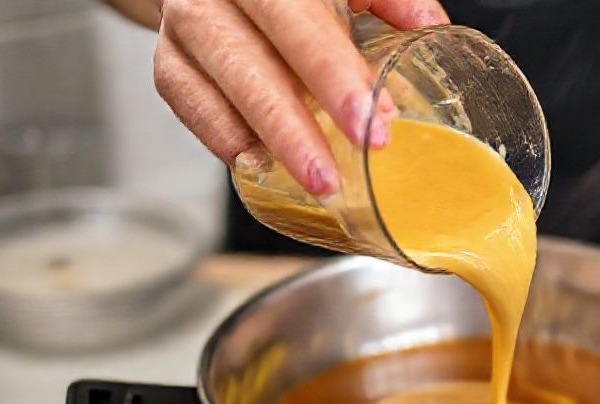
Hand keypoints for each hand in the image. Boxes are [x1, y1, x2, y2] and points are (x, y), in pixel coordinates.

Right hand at [119, 0, 447, 194]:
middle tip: (334, 176)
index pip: (298, 23)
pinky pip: (191, 107)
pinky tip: (265, 168)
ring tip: (314, 183)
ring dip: (268, 143)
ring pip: (219, 91)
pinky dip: (228, 141)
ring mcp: (186, 26)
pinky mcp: (168, 61)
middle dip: (295, 127)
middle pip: (252, 63)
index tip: (373, 124)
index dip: (336, 75)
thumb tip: (431, 25)